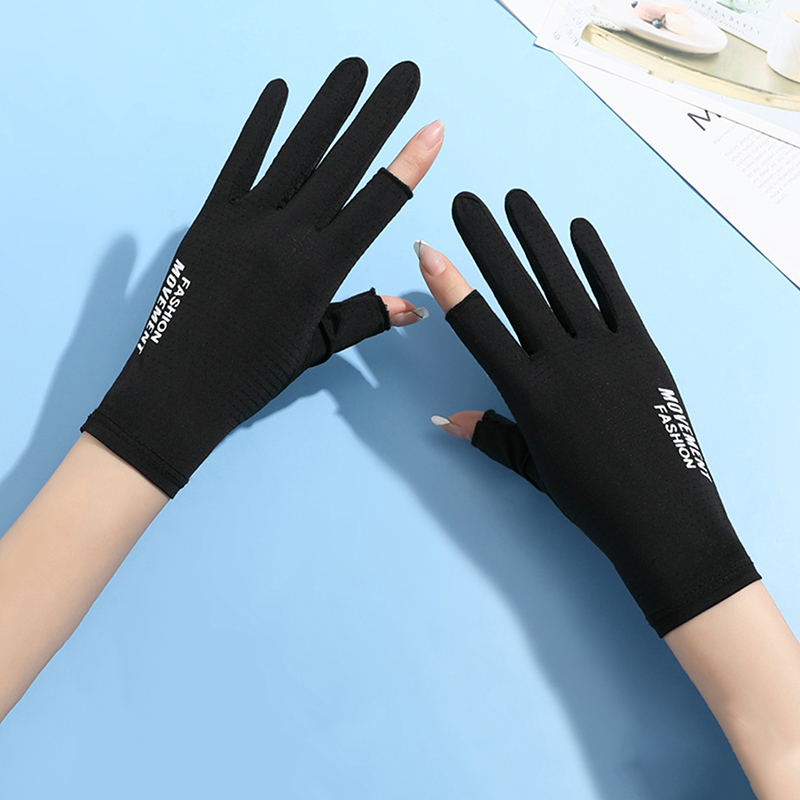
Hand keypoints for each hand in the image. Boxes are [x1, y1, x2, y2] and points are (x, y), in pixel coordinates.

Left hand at [81, 58, 442, 496]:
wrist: (177, 390)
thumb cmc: (252, 375)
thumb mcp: (315, 347)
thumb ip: (366, 317)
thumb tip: (418, 308)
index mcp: (319, 272)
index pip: (376, 205)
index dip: (409, 164)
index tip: (433, 127)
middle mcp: (286, 238)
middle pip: (342, 164)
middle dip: (378, 115)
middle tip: (405, 74)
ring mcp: (244, 223)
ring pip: (295, 153)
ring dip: (328, 108)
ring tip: (354, 69)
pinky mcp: (209, 219)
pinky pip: (239, 162)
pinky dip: (260, 127)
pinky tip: (279, 92)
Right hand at [417, 190, 758, 635]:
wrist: (662, 516)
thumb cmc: (591, 497)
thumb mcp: (532, 467)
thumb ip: (490, 434)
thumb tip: (447, 418)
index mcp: (527, 393)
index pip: (477, 328)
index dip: (450, 286)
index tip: (428, 250)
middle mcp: (561, 361)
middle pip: (515, 290)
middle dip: (486, 241)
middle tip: (465, 201)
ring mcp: (604, 350)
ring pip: (562, 281)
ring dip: (536, 237)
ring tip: (516, 199)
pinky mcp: (641, 347)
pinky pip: (614, 294)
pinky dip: (596, 260)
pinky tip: (579, 229)